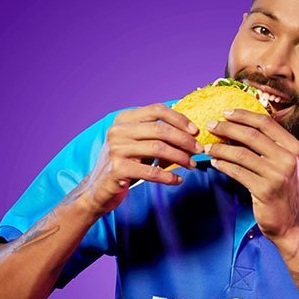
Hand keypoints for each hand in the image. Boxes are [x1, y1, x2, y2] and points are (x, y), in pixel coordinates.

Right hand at [79, 104, 201, 215]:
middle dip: (184, 140)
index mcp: (123, 119)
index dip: (179, 118)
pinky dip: (169, 176)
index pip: (156, 110)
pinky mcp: (118, 169)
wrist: (99, 189)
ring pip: (159, 149)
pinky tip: (178, 180)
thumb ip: (154, 132)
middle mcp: (118, 131)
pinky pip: (152, 172)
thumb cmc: (125, 164)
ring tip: (192, 165)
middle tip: (199, 150)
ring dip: (180, 158)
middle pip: (160, 129)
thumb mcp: (136, 142)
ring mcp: (116, 149)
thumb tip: (188, 128)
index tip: (195, 131)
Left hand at [203, 108, 298, 242]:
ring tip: (208, 147)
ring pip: (241, 154)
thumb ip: (268, 146)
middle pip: (251, 135)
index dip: (244, 115)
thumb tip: (237, 126)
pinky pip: (237, 172)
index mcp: (293, 147)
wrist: (291, 222)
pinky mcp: (265, 190)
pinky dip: (223, 165)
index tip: (225, 113)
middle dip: (227, 128)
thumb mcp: (283, 163)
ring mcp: (277, 175)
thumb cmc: (283, 190)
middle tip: (211, 125)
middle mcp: (288, 158)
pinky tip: (215, 162)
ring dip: (220, 148)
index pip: (266, 123)